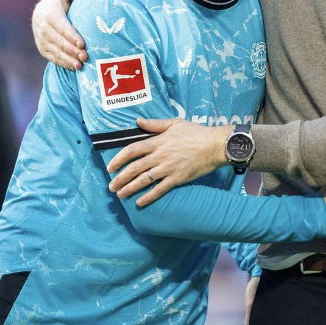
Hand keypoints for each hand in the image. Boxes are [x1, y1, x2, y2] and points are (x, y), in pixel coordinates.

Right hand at [32, 0, 86, 69]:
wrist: (42, 13)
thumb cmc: (60, 2)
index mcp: (49, 14)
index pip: (61, 27)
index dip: (71, 36)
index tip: (82, 44)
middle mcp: (42, 28)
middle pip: (59, 41)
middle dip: (72, 50)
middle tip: (86, 56)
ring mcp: (41, 40)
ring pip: (55, 51)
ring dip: (68, 59)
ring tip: (81, 65)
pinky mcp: (42, 49)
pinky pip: (52, 58)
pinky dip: (63, 63)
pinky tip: (74, 67)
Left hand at [107, 118, 229, 205]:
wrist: (214, 145)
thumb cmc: (196, 133)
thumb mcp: (175, 123)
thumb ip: (155, 124)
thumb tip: (137, 121)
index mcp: (158, 141)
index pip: (132, 150)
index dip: (119, 159)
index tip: (110, 166)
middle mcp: (160, 156)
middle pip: (135, 168)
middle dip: (120, 178)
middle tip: (111, 186)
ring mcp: (168, 168)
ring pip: (144, 180)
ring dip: (130, 188)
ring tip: (120, 195)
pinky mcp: (177, 179)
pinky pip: (159, 190)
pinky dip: (148, 197)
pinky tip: (139, 202)